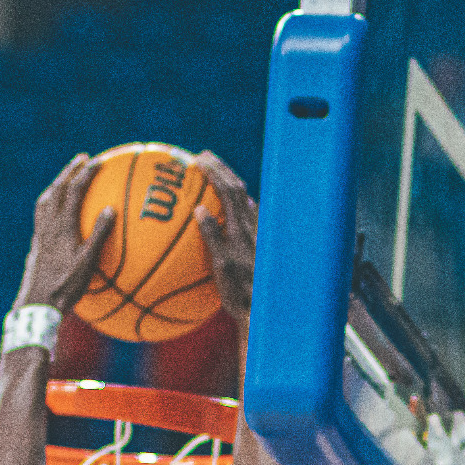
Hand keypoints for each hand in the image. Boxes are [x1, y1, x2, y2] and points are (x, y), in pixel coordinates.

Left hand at [16, 154, 114, 314]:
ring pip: (46, 199)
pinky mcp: (37, 243)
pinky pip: (41, 213)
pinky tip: (55, 208)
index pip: (74, 192)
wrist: (37, 302)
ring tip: (67, 177)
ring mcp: (40, 233)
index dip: (86, 174)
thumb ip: (99, 235)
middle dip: (70, 171)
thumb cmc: (66, 287)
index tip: (98, 161)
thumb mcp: (88, 263)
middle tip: (82, 158)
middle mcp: (48, 225)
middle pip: (57, 189)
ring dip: (58, 184)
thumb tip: (111, 209)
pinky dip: (50, 201)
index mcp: (62, 227)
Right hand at [193, 150, 257, 318]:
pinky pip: (246, 214)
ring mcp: (256, 233)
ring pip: (244, 198)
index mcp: (240, 228)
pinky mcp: (258, 242)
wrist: (266, 307)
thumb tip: (199, 209)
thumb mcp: (221, 267)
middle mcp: (251, 226)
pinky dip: (235, 202)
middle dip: (220, 168)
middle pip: (237, 187)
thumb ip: (211, 237)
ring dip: (228, 182)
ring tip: (214, 174)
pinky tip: (231, 206)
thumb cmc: (241, 293)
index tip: (198, 158)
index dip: (214, 171)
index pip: (228, 190)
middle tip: (203, 157)